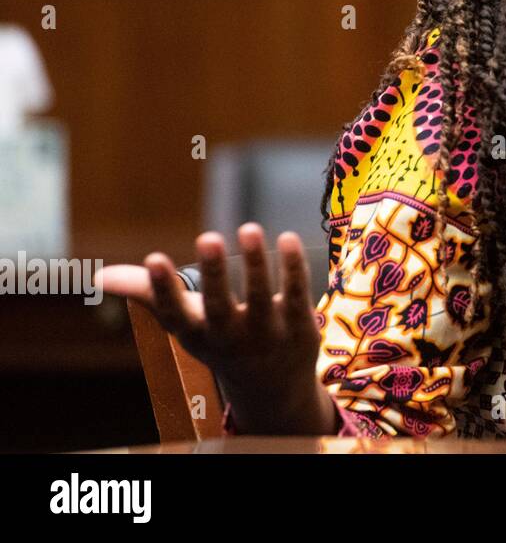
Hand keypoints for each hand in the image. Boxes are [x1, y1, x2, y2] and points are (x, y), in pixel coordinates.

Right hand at [95, 223, 336, 434]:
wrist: (271, 386)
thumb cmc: (218, 339)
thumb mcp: (184, 322)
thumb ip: (148, 293)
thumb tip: (98, 276)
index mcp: (196, 335)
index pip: (175, 315)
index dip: (163, 289)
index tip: (154, 257)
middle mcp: (230, 339)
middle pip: (220, 308)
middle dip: (213, 275)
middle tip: (207, 236)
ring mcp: (267, 336)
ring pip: (263, 299)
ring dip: (256, 264)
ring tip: (249, 227)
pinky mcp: (299, 328)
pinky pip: (297, 294)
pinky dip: (293, 268)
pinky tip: (288, 237)